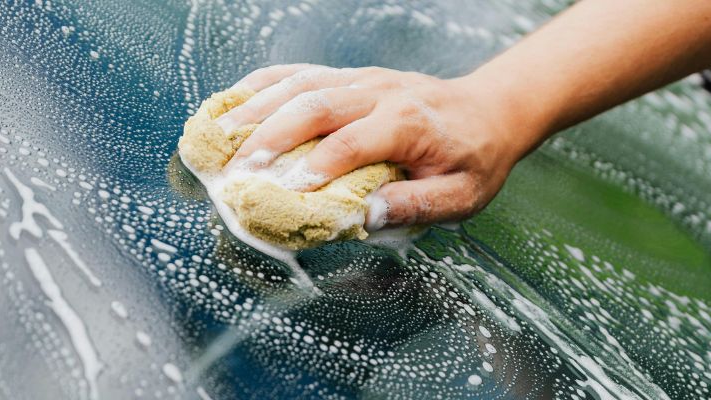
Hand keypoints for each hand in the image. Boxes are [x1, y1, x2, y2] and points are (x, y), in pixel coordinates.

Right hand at [217, 64, 542, 229]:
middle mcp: (381, 93)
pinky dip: (265, 84)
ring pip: (302, 84)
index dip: (315, 167)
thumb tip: (365, 216)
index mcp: (408, 123)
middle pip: (315, 105)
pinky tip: (236, 101)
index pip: (352, 142)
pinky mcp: (353, 77)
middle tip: (238, 169)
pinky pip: (303, 72)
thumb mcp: (462, 195)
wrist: (489, 111)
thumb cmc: (474, 158)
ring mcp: (363, 80)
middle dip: (271, 137)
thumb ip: (417, 205)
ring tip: (220, 135)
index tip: (282, 193)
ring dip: (257, 108)